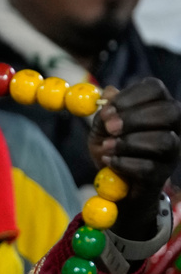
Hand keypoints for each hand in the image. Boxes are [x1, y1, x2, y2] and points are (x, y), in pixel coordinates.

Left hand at [88, 78, 180, 240]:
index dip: (131, 96)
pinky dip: (125, 163)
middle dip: (135, 118)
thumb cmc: (111, 148)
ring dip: (130, 142)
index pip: (155, 89)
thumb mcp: (101, 128)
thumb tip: (109, 92)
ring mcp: (171, 152)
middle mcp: (172, 127)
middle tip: (109, 128)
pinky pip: (149, 167)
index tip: (107, 110)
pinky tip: (109, 162)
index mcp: (156, 107)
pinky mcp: (162, 175)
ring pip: (164, 140)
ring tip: (106, 147)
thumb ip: (106, 111)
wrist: (112, 184)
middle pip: (169, 112)